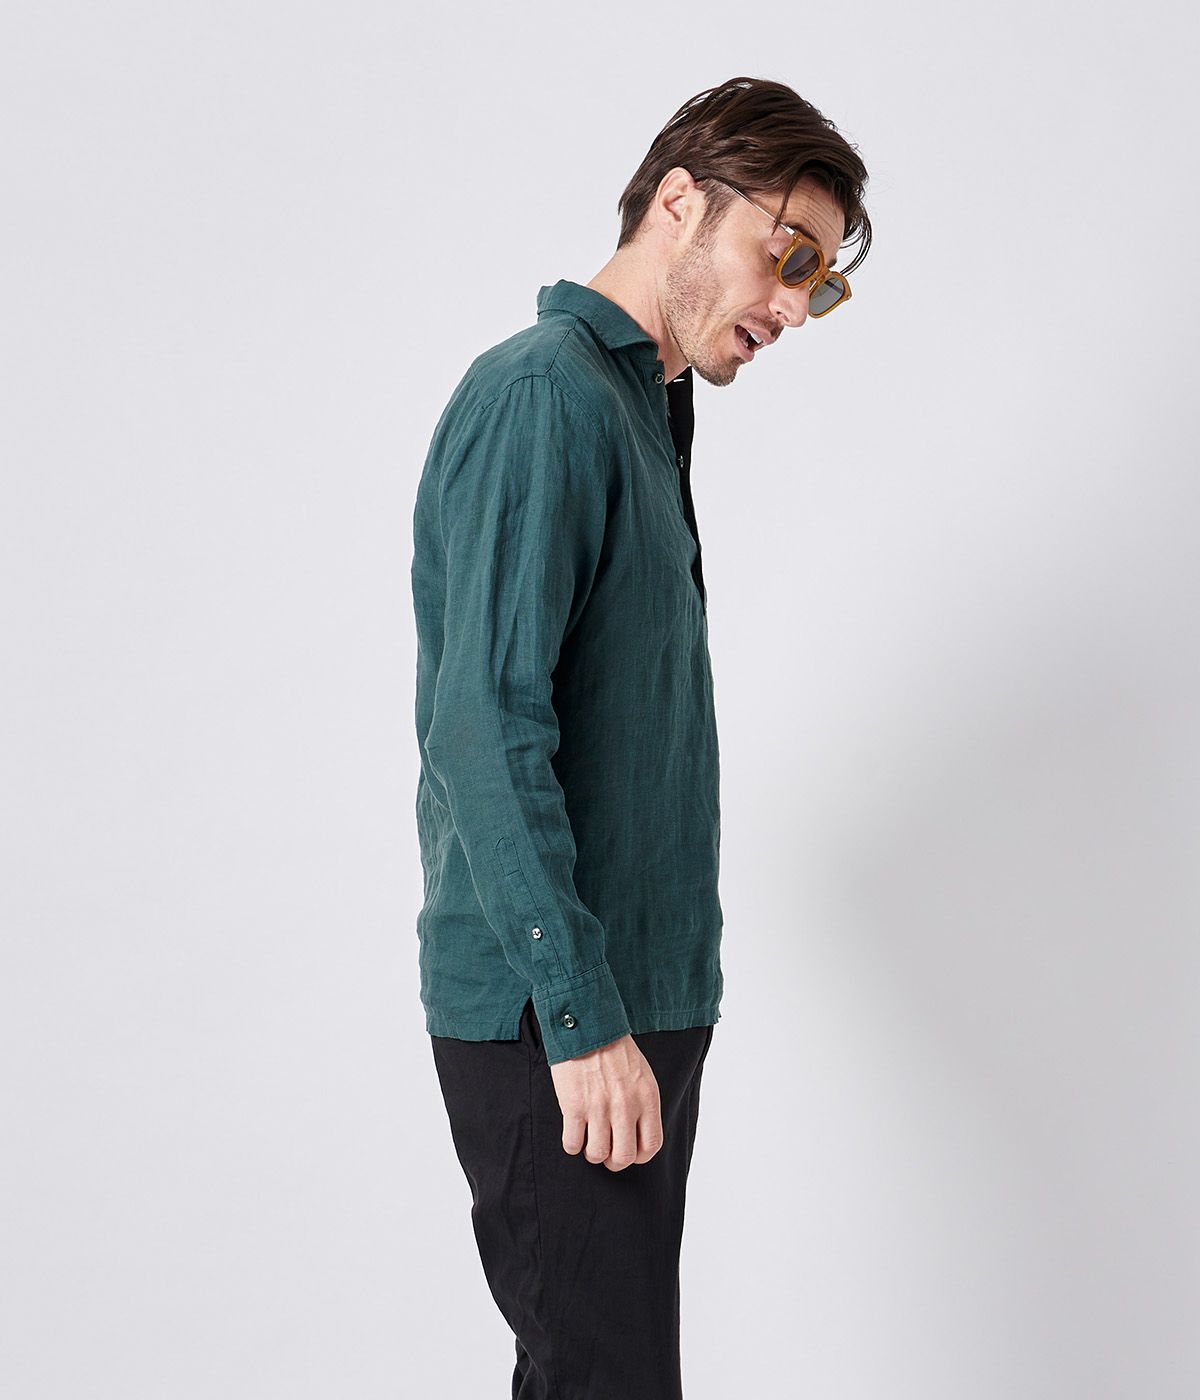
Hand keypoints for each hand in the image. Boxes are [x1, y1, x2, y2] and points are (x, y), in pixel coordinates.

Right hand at [549, 1034, 661, 1169]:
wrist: (587, 1027)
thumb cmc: (615, 1050)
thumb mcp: (642, 1075)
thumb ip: (643, 1104)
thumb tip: (638, 1133)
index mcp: (647, 1098)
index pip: (651, 1145)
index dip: (639, 1156)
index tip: (629, 1152)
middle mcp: (626, 1106)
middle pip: (624, 1156)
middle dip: (614, 1162)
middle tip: (606, 1153)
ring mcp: (599, 1107)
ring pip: (597, 1154)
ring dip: (592, 1153)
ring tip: (589, 1140)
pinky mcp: (574, 1106)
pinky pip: (572, 1144)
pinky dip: (572, 1144)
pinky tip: (573, 1132)